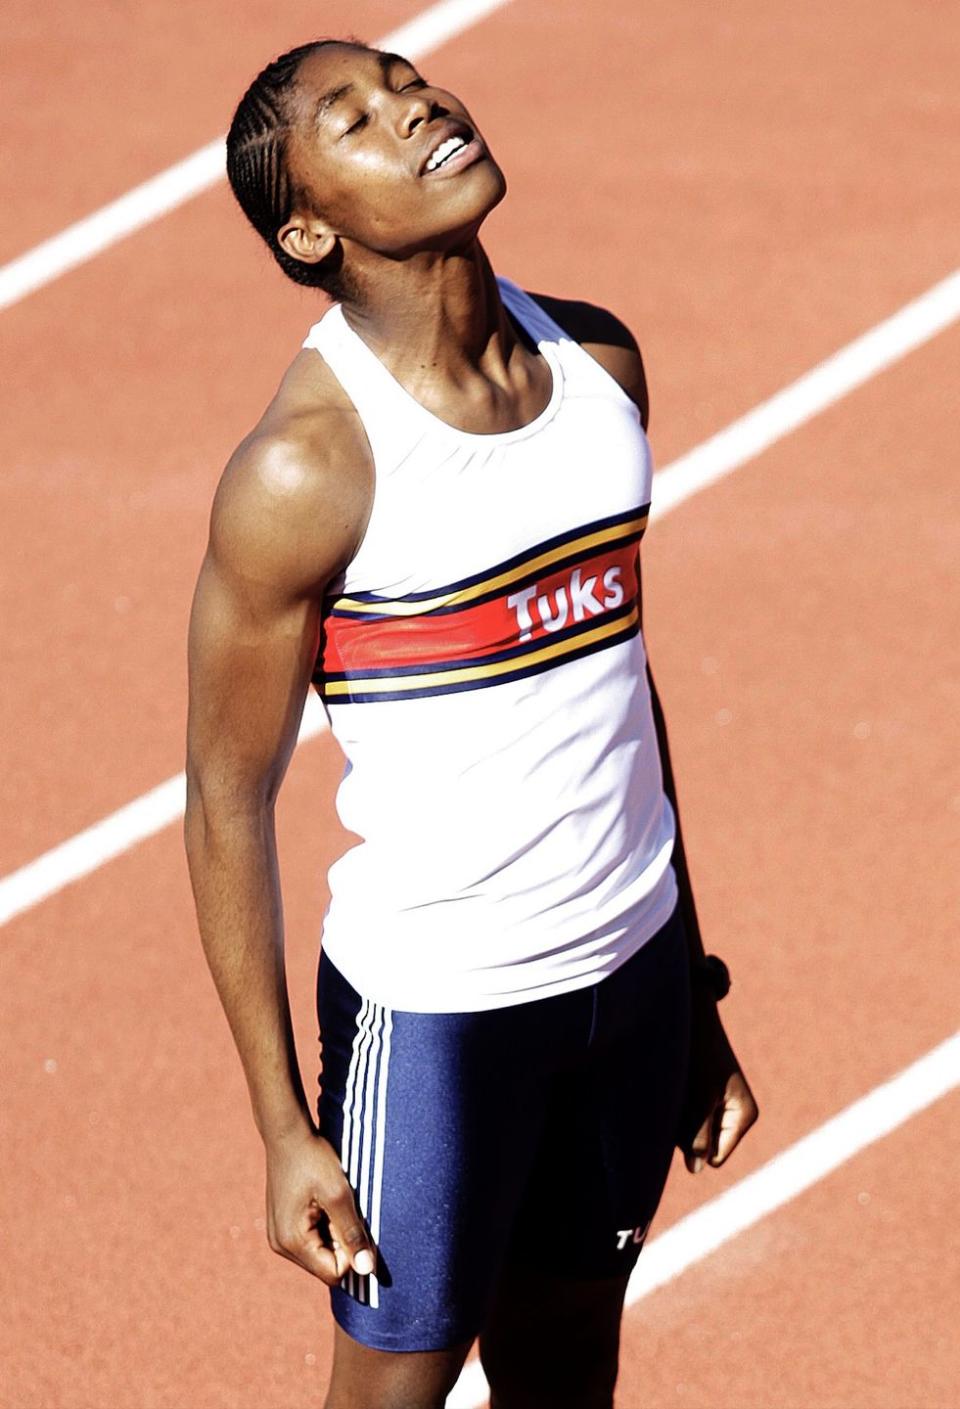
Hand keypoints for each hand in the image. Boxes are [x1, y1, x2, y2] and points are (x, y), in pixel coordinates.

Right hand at [264, 1124, 375, 1284]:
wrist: (288, 1134)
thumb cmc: (313, 1159)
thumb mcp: (339, 1194)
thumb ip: (352, 1233)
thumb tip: (366, 1269)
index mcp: (291, 1242)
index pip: (334, 1273)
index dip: (350, 1250)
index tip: (346, 1216)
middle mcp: (280, 1246)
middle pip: (325, 1265)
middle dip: (339, 1241)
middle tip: (337, 1206)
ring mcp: (278, 1237)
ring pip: (319, 1253)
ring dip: (331, 1232)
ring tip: (327, 1201)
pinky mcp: (281, 1227)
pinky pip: (310, 1241)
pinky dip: (322, 1225)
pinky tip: (318, 1201)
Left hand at [679, 996, 758, 1172]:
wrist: (690, 1013)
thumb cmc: (698, 1051)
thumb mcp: (700, 1095)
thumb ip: (699, 1135)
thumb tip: (696, 1170)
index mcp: (744, 1116)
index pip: (713, 1156)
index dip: (694, 1140)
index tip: (689, 1107)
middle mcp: (734, 1115)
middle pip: (701, 1146)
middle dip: (684, 1128)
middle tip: (682, 1094)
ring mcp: (717, 1107)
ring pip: (689, 1133)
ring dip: (677, 1116)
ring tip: (678, 1086)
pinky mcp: (702, 1098)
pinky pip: (683, 1118)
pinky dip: (674, 1107)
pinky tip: (674, 1086)